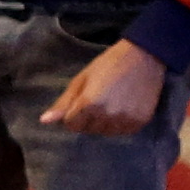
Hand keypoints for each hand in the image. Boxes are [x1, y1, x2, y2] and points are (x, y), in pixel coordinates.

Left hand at [41, 37, 169, 135]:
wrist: (144, 57)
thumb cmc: (108, 64)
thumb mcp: (81, 79)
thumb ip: (64, 103)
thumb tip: (44, 121)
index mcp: (89, 104)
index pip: (72, 125)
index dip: (73, 114)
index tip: (82, 101)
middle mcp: (107, 116)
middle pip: (88, 130)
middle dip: (88, 118)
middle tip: (100, 98)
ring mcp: (124, 120)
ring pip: (105, 132)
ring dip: (104, 122)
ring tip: (112, 102)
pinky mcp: (139, 122)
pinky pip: (122, 131)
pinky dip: (120, 123)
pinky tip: (124, 106)